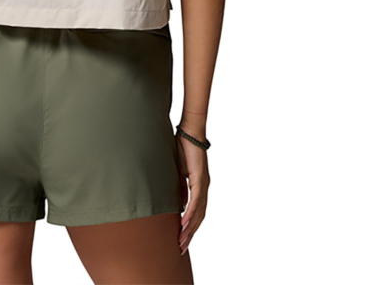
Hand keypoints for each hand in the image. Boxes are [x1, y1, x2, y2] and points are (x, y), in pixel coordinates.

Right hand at [175, 132, 209, 253]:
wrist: (189, 132)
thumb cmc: (183, 149)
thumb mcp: (178, 172)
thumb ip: (180, 188)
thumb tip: (179, 205)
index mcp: (199, 187)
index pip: (196, 213)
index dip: (189, 228)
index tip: (181, 240)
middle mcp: (204, 189)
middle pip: (199, 218)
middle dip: (190, 235)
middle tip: (180, 248)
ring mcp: (203, 185)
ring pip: (198, 213)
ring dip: (189, 229)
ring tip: (181, 241)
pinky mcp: (200, 179)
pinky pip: (196, 202)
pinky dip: (190, 215)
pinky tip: (183, 224)